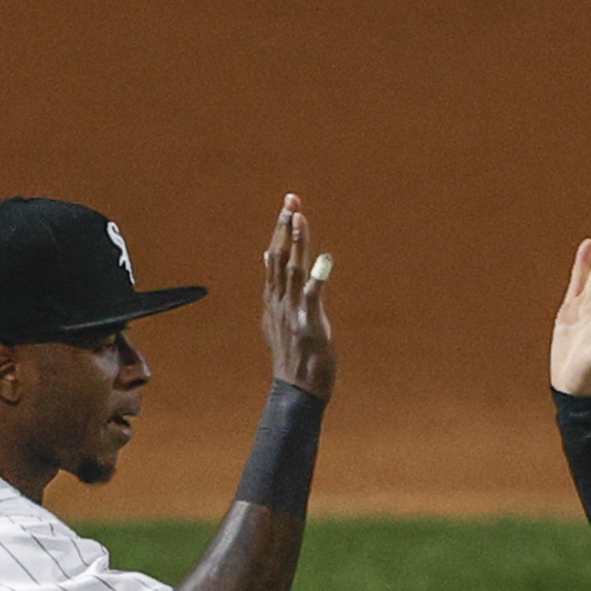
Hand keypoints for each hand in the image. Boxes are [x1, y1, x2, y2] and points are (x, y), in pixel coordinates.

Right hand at [262, 195, 334, 397]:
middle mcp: (279, 301)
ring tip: (300, 217)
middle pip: (280, 257)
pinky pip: (312, 297)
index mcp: (273, 298)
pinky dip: (318, 277)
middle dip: (285, 226)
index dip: (281, 229)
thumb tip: (265, 256)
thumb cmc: (293, 356)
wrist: (296, 391)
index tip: (288, 204)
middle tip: (291, 199)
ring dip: (297, 242)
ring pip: (292, 270)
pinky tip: (326, 258)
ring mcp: (292, 312)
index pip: (274, 256)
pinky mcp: (308, 324)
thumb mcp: (279, 317)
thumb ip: (275, 287)